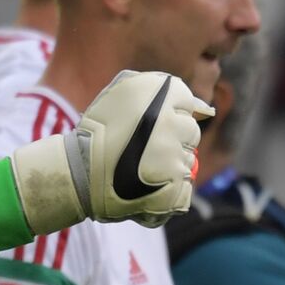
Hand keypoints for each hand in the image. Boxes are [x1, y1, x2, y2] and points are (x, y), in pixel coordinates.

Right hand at [9, 71, 212, 234]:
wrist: (77, 173)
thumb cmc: (99, 131)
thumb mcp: (123, 93)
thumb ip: (163, 90)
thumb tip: (206, 110)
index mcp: (161, 98)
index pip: (189, 105)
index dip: (172, 116)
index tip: (153, 125)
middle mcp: (170, 126)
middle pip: (190, 134)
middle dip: (172, 140)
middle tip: (142, 149)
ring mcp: (174, 161)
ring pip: (188, 163)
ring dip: (170, 166)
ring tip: (140, 169)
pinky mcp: (173, 191)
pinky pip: (185, 191)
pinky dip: (170, 193)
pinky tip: (146, 188)